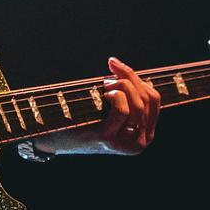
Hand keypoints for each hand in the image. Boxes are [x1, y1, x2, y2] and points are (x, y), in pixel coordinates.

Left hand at [36, 55, 160, 156]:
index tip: (116, 65)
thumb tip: (121, 67)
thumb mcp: (111, 107)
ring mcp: (125, 143)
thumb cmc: (84, 117)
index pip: (154, 99)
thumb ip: (124, 94)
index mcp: (145, 134)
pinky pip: (122, 111)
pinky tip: (104, 95)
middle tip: (106, 75)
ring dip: (122, 86)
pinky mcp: (108, 139)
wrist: (56, 138)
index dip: (137, 78)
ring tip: (104, 85)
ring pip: (137, 104)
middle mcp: (140, 142)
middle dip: (128, 77)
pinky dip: (116, 96)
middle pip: (147, 99)